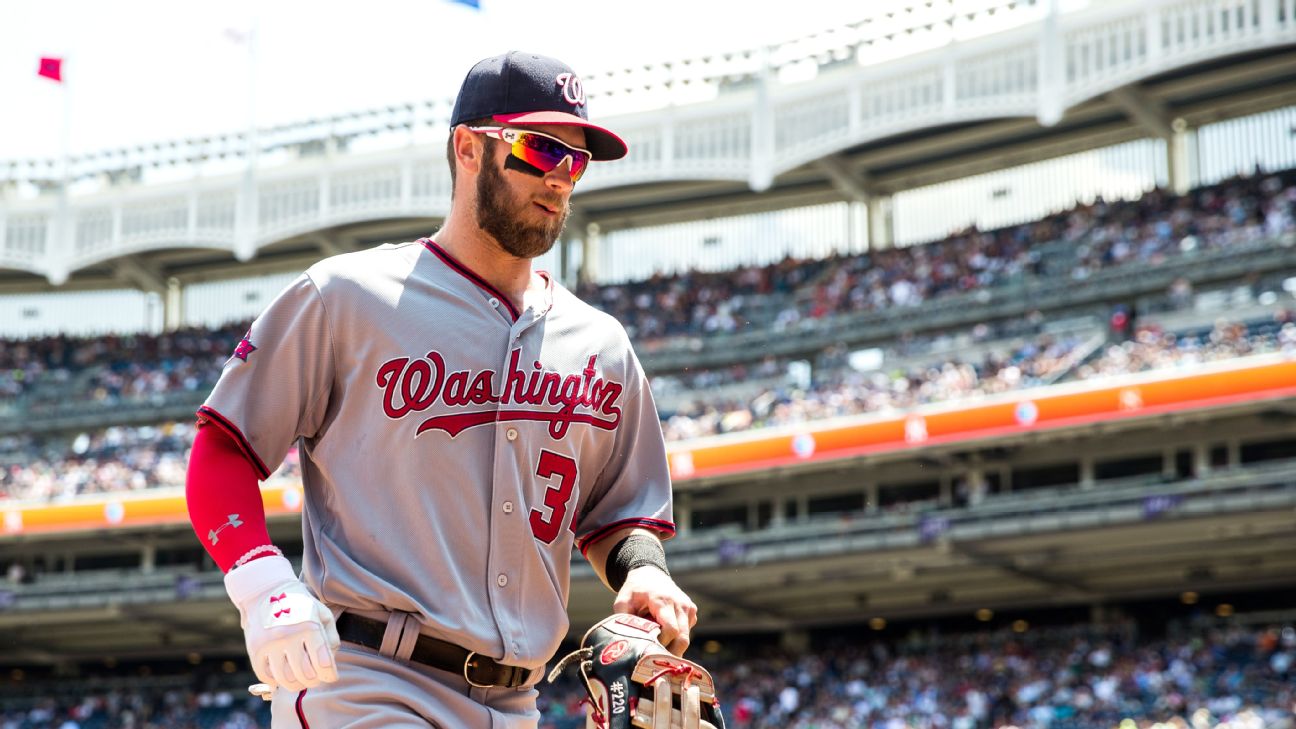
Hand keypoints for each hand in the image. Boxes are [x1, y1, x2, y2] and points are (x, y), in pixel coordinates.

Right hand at [224, 555, 339, 691]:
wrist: (266, 591)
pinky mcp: (255, 650)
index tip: (331, 676)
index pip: (323, 662)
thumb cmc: (299, 604)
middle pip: (306, 675)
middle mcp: (288, 636)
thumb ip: (331, 637)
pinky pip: (267, 676)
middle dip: (315, 680)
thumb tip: (329, 663)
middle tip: (316, 677)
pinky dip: (277, 681)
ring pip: (286, 679)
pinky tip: (283, 674)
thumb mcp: (321, 613)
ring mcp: (269, 644)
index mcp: (308, 627)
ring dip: (297, 684)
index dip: (330, 675)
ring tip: (301, 678)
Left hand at [612, 565, 697, 655]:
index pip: (671, 630)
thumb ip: (623, 620)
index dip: (661, 644)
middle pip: (682, 638)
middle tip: (655, 661)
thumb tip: (624, 642)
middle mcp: (679, 604)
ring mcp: (688, 607)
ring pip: (686, 638)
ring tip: (657, 647)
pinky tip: (664, 635)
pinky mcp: (692, 611)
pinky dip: (676, 638)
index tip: (648, 650)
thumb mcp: (623, 602)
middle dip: (670, 653)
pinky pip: (686, 632)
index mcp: (663, 601)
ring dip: (673, 647)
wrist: (650, 574)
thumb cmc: (634, 591)